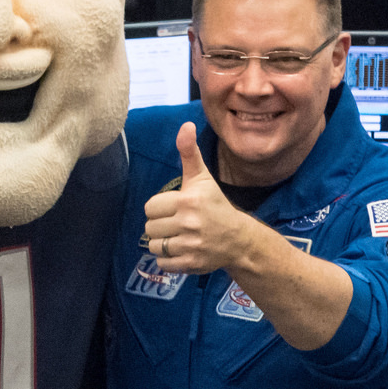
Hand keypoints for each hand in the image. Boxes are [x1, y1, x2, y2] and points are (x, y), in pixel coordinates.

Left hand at [142, 122, 257, 273]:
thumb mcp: (201, 178)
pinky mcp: (191, 263)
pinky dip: (168, 259)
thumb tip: (186, 125)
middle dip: (160, 226)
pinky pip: (162, 263)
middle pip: (149, 228)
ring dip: (163, 243)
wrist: (238, 238)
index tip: (175, 208)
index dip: (160, 208)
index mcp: (188, 200)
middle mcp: (188, 223)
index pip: (151, 207)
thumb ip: (189, 152)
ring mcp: (190, 245)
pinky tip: (182, 250)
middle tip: (177, 223)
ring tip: (178, 237)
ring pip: (154, 246)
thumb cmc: (215, 204)